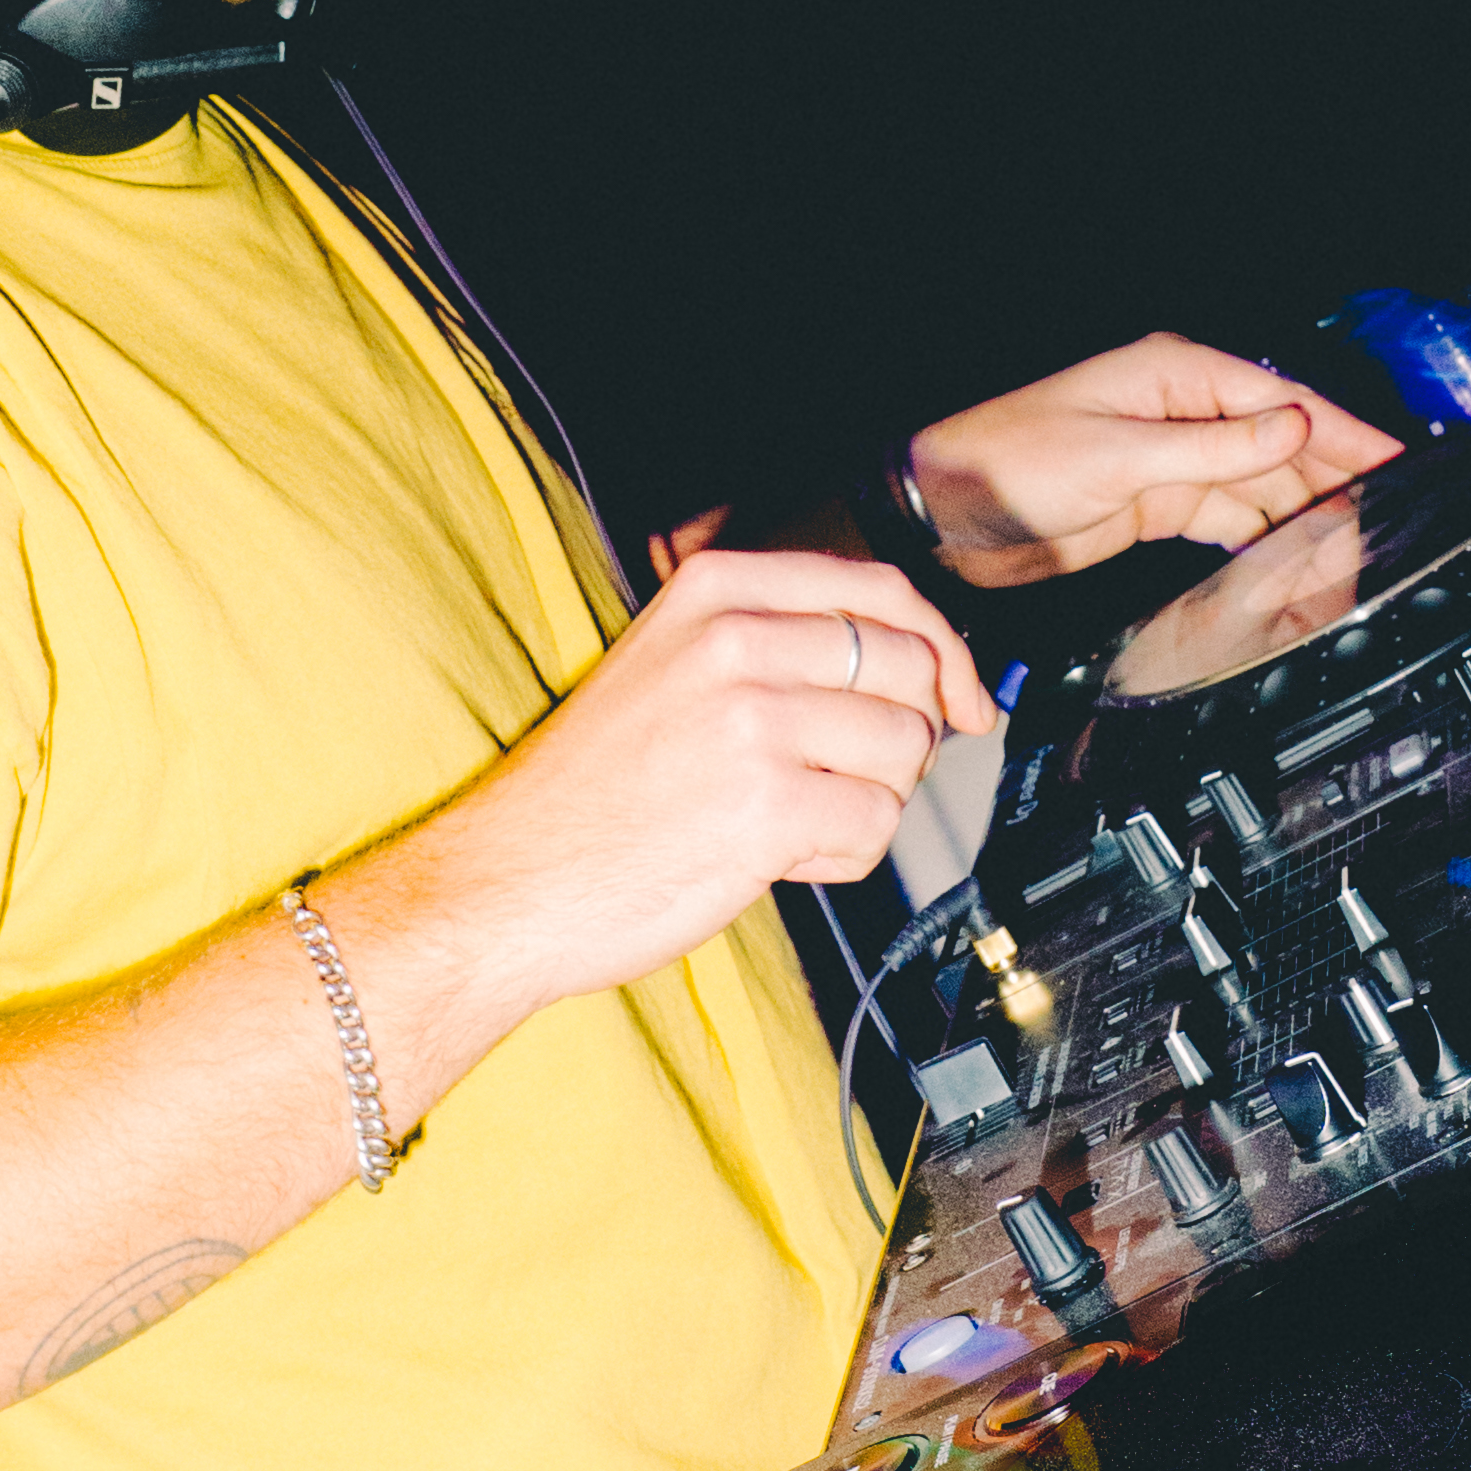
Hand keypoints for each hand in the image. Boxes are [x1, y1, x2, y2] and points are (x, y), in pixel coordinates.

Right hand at [390, 541, 991, 1033]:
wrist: (508, 881)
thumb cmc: (589, 792)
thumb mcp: (669, 666)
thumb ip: (774, 642)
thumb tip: (918, 667)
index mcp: (715, 590)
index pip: (879, 590)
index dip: (942, 647)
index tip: (961, 696)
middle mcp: (736, 641)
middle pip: (911, 666)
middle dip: (910, 732)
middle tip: (856, 776)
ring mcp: (754, 720)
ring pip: (906, 748)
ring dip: (869, 801)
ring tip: (790, 822)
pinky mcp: (769, 805)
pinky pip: (876, 823)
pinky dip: (843, 856)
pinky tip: (779, 859)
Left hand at [899, 333, 1402, 585]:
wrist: (943, 511)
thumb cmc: (1009, 463)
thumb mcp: (1118, 457)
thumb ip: (1212, 449)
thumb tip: (1294, 428)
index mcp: (1175, 376)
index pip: (1282, 402)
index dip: (1343, 433)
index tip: (1395, 460)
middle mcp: (1181, 410)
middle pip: (1281, 445)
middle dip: (1336, 481)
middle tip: (1393, 518)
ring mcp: (1171, 457)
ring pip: (1259, 486)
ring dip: (1304, 518)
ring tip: (1355, 551)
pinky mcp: (1155, 501)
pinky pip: (1226, 517)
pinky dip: (1261, 540)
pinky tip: (1294, 563)